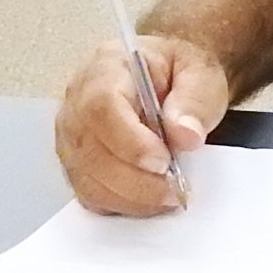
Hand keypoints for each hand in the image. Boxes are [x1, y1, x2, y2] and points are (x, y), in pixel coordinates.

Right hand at [54, 34, 230, 215]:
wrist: (169, 82)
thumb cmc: (178, 73)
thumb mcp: (200, 72)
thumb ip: (195, 99)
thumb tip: (185, 135)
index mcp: (107, 67)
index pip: (101, 105)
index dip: (130, 140)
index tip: (163, 160)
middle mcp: (78, 102)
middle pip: (90, 150)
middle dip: (136, 179)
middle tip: (175, 187)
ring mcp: (72, 136)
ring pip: (88, 180)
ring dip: (132, 197)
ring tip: (170, 194)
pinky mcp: (78, 165)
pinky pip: (91, 195)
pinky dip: (124, 205)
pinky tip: (152, 199)